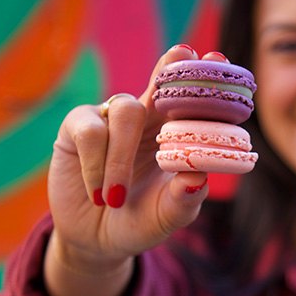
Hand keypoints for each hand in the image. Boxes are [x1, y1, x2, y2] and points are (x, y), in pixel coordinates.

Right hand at [42, 45, 222, 295]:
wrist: (96, 242)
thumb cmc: (140, 221)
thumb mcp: (166, 218)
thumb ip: (183, 201)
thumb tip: (198, 178)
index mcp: (175, 135)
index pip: (194, 102)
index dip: (205, 80)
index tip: (217, 58)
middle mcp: (146, 119)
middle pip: (161, 82)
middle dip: (172, 67)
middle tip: (183, 53)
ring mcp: (111, 119)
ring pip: (126, 112)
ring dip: (122, 158)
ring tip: (117, 198)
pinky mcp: (77, 126)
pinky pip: (91, 131)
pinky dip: (97, 166)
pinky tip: (99, 194)